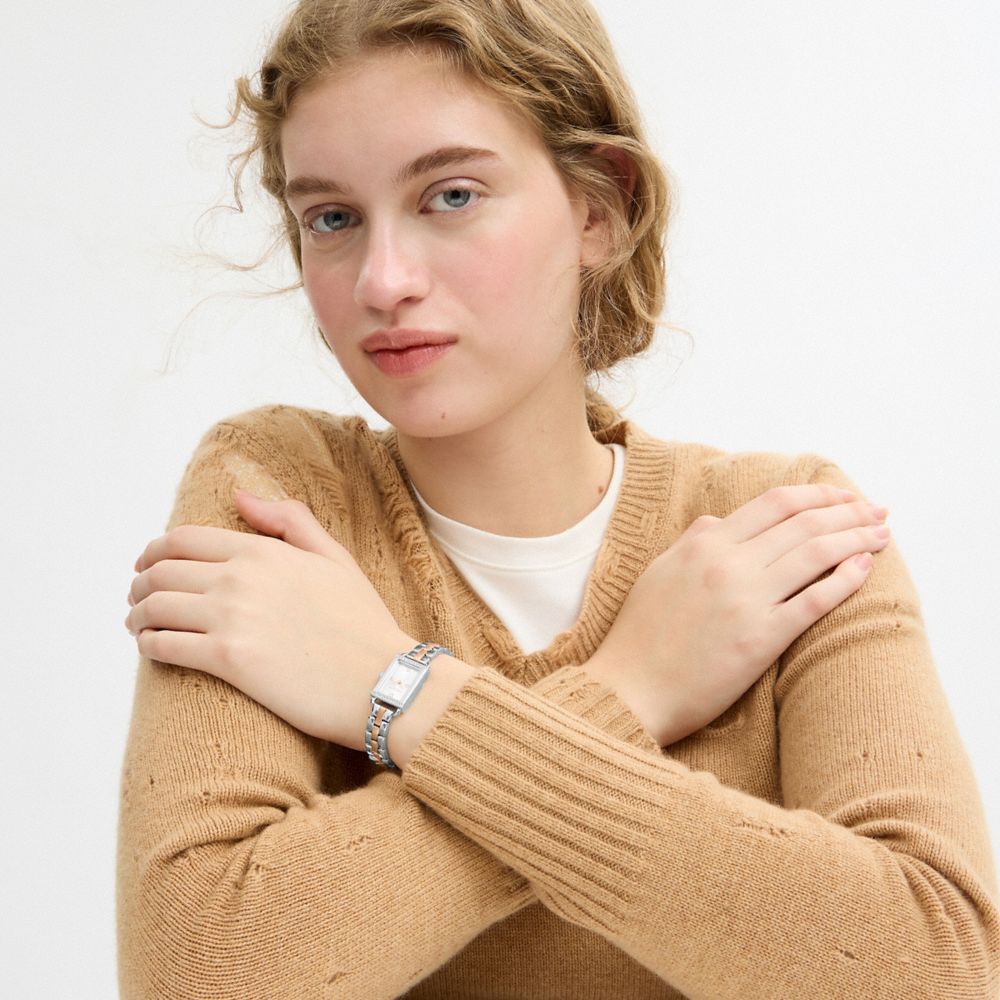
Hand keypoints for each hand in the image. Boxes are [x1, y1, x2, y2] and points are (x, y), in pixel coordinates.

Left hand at [125, 490, 412, 748]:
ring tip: (139, 625)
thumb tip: (241, 495)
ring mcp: (231, 618)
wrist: (382, 678)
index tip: (148, 565)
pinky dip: (148, 645)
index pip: (183, 539)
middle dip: (140, 584)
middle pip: (159, 571)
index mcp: (262, 550)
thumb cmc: (362, 622)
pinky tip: (153, 649)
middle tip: (139, 599)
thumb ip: (289, 520)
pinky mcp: (227, 661)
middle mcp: (239, 578)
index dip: (155, 551)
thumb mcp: (334, 557)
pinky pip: (163, 646)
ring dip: (137, 616)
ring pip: (154, 607)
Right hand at [584, 486, 890, 746]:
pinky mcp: (761, 639)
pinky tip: (866, 568)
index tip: (841, 495)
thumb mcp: (658, 572)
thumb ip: (691, 541)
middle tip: (876, 510)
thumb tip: (722, 520)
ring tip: (881, 534)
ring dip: (857, 538)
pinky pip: (815, 601)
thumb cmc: (639, 636)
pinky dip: (846, 579)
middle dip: (847, 511)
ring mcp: (746, 600)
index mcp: (703, 543)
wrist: (628, 690)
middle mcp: (728, 563)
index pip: (774, 504)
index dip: (816, 494)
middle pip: (803, 523)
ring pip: (817, 554)